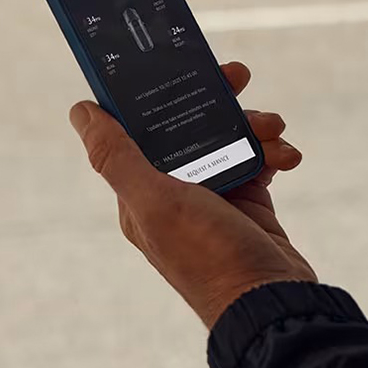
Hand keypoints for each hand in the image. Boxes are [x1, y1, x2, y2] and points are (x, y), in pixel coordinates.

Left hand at [70, 61, 316, 327]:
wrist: (274, 305)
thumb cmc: (210, 257)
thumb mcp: (157, 203)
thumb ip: (117, 158)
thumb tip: (80, 111)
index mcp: (139, 191)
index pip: (137, 125)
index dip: (154, 91)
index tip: (179, 62)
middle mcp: (172, 191)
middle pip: (187, 124)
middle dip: (215, 98)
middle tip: (239, 74)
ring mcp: (211, 196)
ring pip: (226, 137)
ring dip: (253, 126)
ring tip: (274, 129)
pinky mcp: (247, 203)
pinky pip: (255, 160)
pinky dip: (272, 152)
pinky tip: (287, 157)